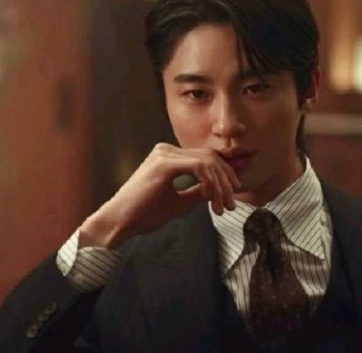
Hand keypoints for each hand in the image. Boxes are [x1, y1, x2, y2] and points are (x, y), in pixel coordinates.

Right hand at [80, 143, 240, 247]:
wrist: (119, 222)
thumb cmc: (145, 214)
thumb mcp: (180, 202)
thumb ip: (198, 191)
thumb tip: (217, 189)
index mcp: (169, 157)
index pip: (205, 158)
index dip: (224, 175)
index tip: (232, 195)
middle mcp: (167, 150)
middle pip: (210, 157)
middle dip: (226, 180)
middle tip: (232, 204)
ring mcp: (165, 154)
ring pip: (208, 162)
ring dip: (220, 185)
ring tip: (224, 207)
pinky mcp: (164, 163)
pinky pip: (200, 167)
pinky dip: (211, 183)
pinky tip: (212, 199)